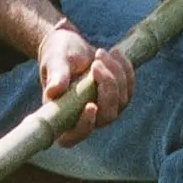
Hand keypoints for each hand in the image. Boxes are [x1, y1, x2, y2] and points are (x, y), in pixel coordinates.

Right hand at [36, 24, 133, 145]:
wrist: (70, 46)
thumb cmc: (57, 54)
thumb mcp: (55, 61)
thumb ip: (56, 76)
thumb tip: (53, 91)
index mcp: (61, 116)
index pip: (73, 136)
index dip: (84, 126)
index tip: (90, 106)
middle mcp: (84, 118)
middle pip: (106, 117)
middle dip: (107, 88)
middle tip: (96, 63)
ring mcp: (103, 109)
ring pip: (121, 101)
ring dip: (116, 74)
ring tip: (101, 52)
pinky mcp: (117, 97)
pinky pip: (129, 88)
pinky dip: (124, 69)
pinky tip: (115, 53)